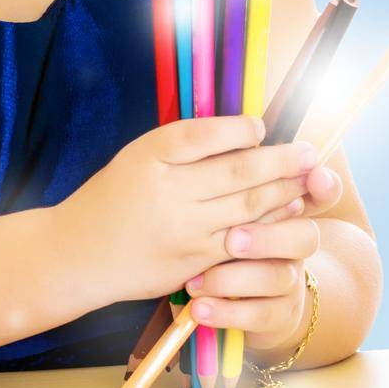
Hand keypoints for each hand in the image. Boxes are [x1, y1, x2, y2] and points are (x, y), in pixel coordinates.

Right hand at [60, 114, 319, 301]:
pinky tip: (287, 211)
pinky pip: (241, 240)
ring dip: (284, 190)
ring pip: (246, 207)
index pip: (203, 135)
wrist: (78, 254)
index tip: (262, 125)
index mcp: (150, 157)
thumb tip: (242, 131)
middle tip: (310, 150)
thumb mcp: (138, 155)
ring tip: (308, 176)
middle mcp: (168, 193)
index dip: (239, 129)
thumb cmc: (111, 196)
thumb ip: (184, 142)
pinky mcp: (192, 261)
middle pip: (236, 171)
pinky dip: (268, 223)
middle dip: (280, 159)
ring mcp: (182, 231)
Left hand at [185, 161, 340, 352]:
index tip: (313, 176)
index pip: (321, 192)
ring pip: (277, 278)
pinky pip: (259, 317)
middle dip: (267, 236)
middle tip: (230, 238)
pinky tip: (198, 308)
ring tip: (196, 281)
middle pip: (304, 237)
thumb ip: (238, 171)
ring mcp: (290, 281)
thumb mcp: (229, 200)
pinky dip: (226, 313)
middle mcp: (297, 244)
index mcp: (291, 209)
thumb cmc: (228, 233)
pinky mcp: (277, 316)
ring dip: (235, 279)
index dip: (323, 185)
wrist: (250, 295)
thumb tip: (240, 132)